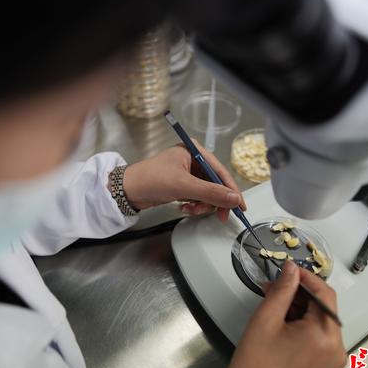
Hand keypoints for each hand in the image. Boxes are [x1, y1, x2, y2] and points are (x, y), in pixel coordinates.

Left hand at [123, 142, 245, 221]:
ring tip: (190, 209)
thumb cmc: (150, 179)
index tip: (240, 206)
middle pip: (216, 183)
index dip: (231, 190)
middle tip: (219, 215)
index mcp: (194, 151)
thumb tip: (234, 198)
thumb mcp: (183, 186)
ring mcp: (188, 173)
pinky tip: (185, 207)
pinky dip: (195, 205)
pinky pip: (198, 197)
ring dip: (203, 204)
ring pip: (208, 193)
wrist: (127, 190)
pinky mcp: (182, 185)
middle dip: (214, 200)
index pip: (220, 171)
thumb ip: (211, 193)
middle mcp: (193, 160)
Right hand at [219, 261, 346, 367]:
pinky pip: (318, 335)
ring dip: (299, 309)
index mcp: (325, 336)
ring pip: (319, 320)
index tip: (290, 269)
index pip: (324, 294)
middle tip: (274, 287)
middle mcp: (336, 349)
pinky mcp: (325, 366)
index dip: (306, 277)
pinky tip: (281, 321)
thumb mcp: (266, 320)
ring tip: (273, 305)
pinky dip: (302, 324)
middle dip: (299, 294)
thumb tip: (292, 270)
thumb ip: (282, 290)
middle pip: (323, 307)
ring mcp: (332, 360)